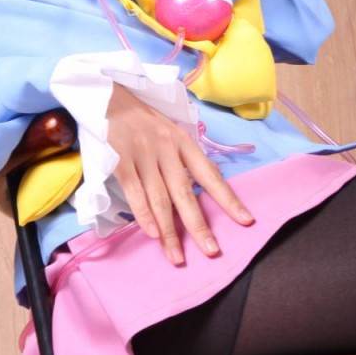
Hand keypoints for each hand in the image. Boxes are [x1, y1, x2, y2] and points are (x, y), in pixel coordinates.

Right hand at [106, 82, 253, 264]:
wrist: (110, 97)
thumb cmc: (144, 119)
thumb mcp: (171, 132)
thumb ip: (184, 158)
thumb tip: (202, 189)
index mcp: (185, 142)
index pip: (211, 175)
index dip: (228, 199)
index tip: (246, 221)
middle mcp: (167, 149)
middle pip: (185, 193)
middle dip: (199, 225)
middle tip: (212, 251)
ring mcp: (143, 155)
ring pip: (160, 199)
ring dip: (169, 231)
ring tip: (177, 256)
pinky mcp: (121, 160)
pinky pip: (135, 192)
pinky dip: (143, 215)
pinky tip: (153, 234)